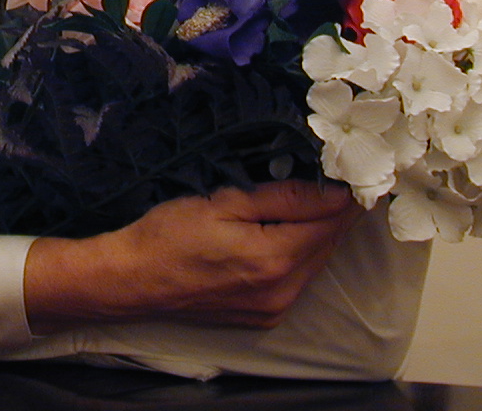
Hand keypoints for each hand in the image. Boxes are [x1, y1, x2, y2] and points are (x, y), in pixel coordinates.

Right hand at [24, 182, 360, 332]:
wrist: (134, 279)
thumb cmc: (170, 233)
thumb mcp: (224, 201)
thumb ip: (282, 197)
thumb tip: (334, 191)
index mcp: (276, 258)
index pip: (331, 220)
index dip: (344, 191)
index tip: (348, 164)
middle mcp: (284, 290)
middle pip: (328, 242)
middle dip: (333, 209)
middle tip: (331, 173)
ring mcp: (275, 308)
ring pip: (316, 261)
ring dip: (317, 230)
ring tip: (309, 196)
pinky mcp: (264, 316)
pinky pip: (298, 278)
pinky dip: (300, 252)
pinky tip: (285, 230)